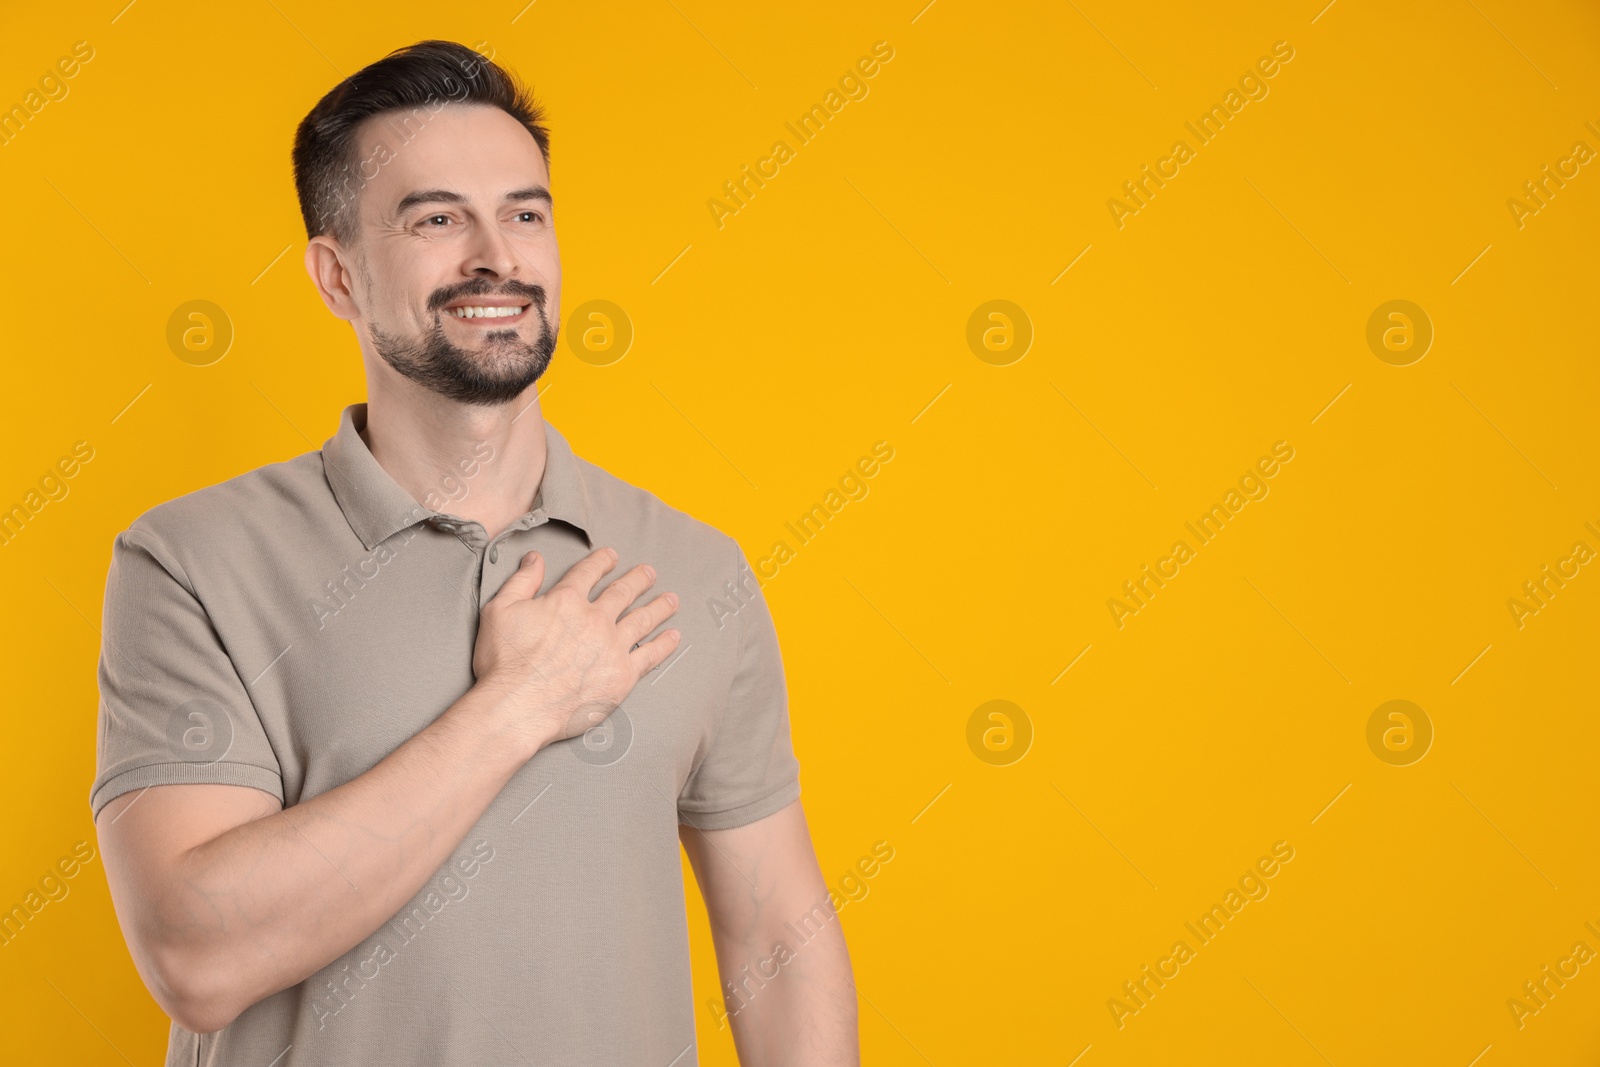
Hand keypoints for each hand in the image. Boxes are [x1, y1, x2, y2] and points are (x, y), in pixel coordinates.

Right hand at [471, 546, 680, 754]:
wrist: (519, 705)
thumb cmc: (505, 662)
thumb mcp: (500, 611)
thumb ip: (521, 581)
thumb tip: (535, 559)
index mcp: (566, 601)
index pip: (588, 573)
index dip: (601, 561)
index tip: (611, 555)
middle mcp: (594, 619)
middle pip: (622, 592)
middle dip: (638, 579)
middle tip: (649, 572)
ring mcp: (612, 646)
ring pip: (642, 619)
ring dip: (659, 607)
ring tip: (672, 599)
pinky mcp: (622, 675)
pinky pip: (651, 655)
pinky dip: (665, 644)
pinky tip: (674, 636)